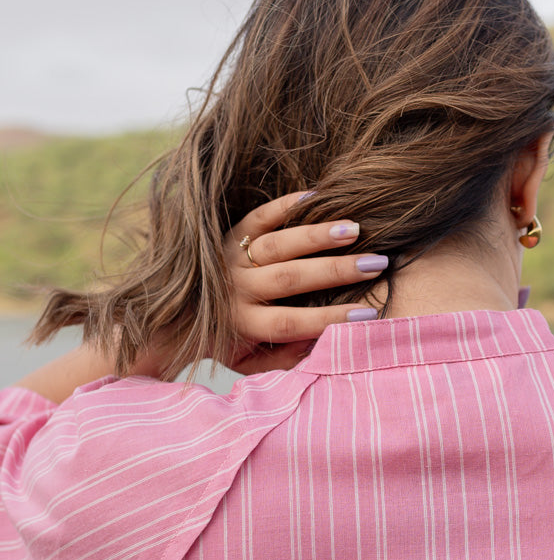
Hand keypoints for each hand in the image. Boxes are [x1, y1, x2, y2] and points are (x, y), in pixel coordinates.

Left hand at [222, 192, 385, 373]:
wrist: (172, 319)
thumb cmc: (224, 345)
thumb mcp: (249, 362)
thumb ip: (284, 358)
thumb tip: (322, 344)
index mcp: (243, 324)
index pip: (291, 321)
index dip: (330, 319)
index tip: (368, 314)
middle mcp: (236, 288)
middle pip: (290, 277)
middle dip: (336, 270)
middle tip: (376, 263)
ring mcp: (230, 258)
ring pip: (277, 244)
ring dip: (317, 236)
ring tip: (355, 229)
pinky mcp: (228, 235)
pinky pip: (258, 218)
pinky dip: (284, 206)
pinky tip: (315, 197)